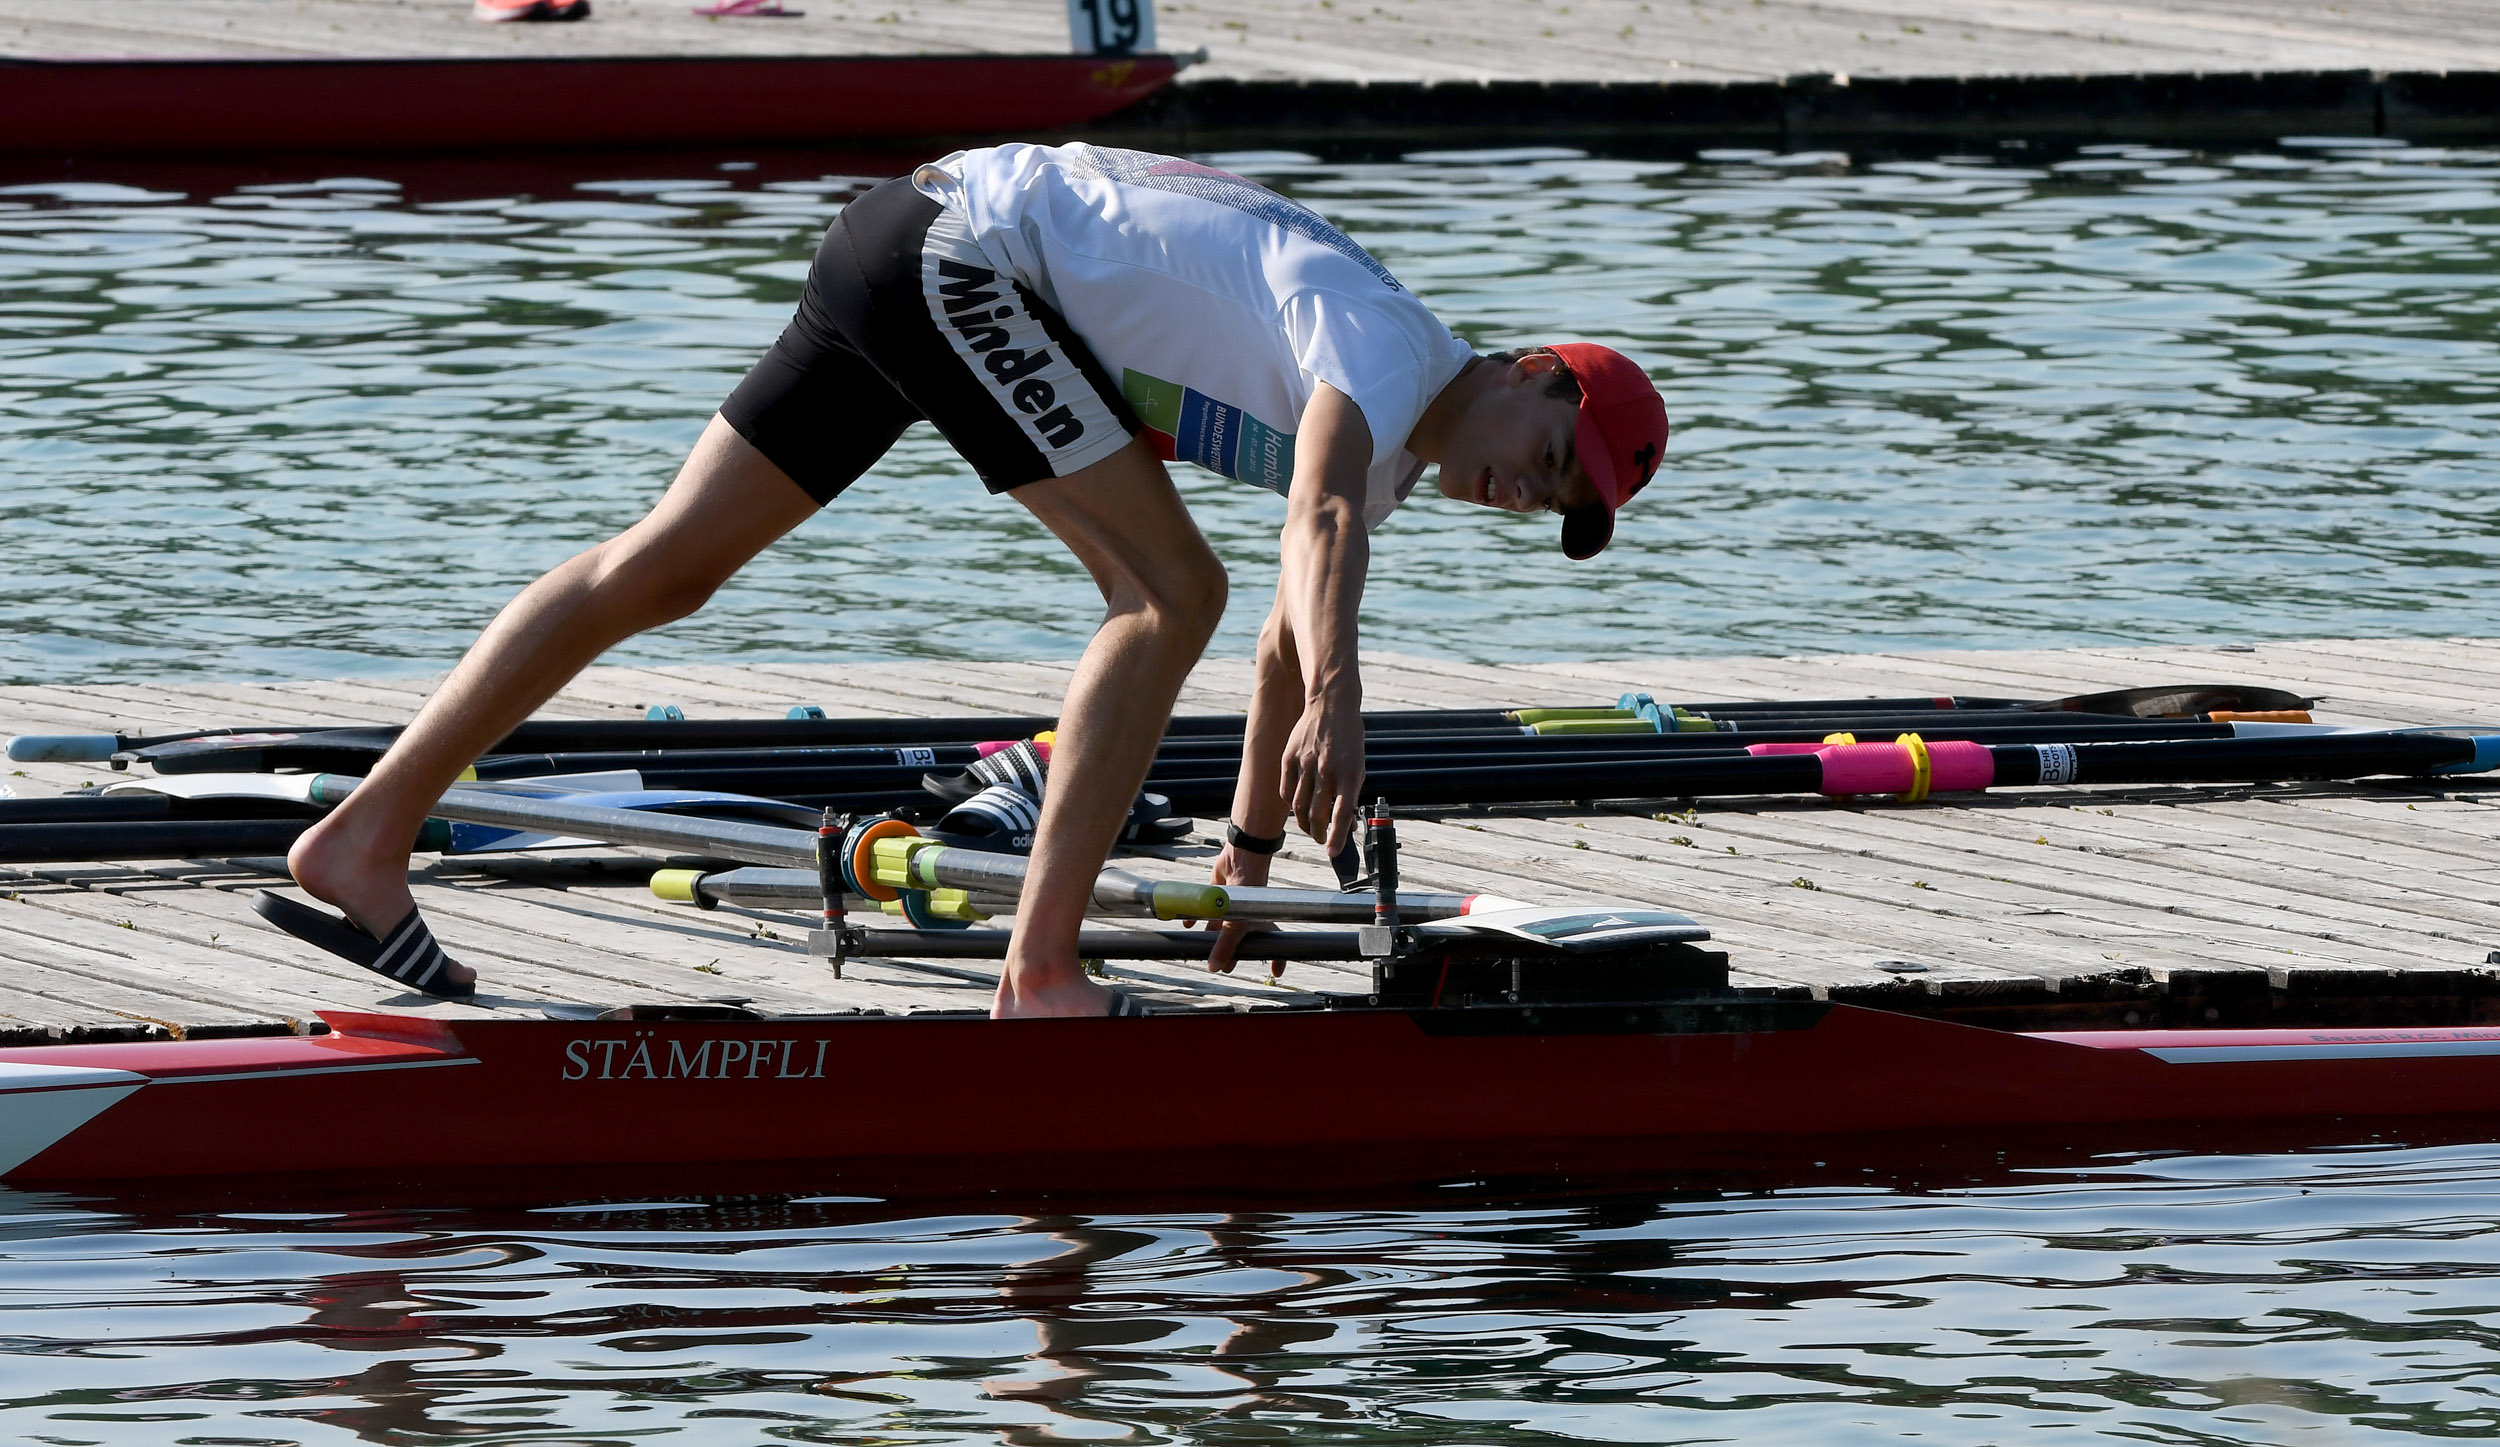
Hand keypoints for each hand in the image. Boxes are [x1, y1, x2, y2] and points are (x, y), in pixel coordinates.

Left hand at [1195, 843, 1284, 976]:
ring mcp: (1231, 905)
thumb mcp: (1237, 924)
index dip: (1276, 959)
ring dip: (1210, 936)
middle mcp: (1247, 916)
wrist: (1242, 857)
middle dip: (1231, 953)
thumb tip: (1214, 968)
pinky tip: (1188, 925)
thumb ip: (1225, 946)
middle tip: (1224, 966)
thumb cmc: (1249, 892)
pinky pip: (1204, 909)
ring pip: (1220, 926)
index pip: (1271, 944)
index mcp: (1260, 923)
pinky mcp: (1216, 893)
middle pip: (1239, 939)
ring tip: (1202, 947)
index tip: (1275, 972)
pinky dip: (1194, 917)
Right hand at [1280, 691, 1364, 855]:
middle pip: (1317, 814)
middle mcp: (1326, 770)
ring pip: (1298, 806)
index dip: (1337, 836)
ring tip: (1308, 827)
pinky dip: (1291, 804)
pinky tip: (1297, 806)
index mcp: (1349, 774)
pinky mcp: (1289, 758)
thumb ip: (1349, 792)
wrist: (1331, 704)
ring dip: (1303, 823)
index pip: (1342, 813)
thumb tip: (1345, 821)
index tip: (1333, 852)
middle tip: (1320, 839)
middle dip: (1318, 834)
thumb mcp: (1358, 765)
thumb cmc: (1349, 737)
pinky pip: (1286, 790)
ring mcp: (1305, 764)